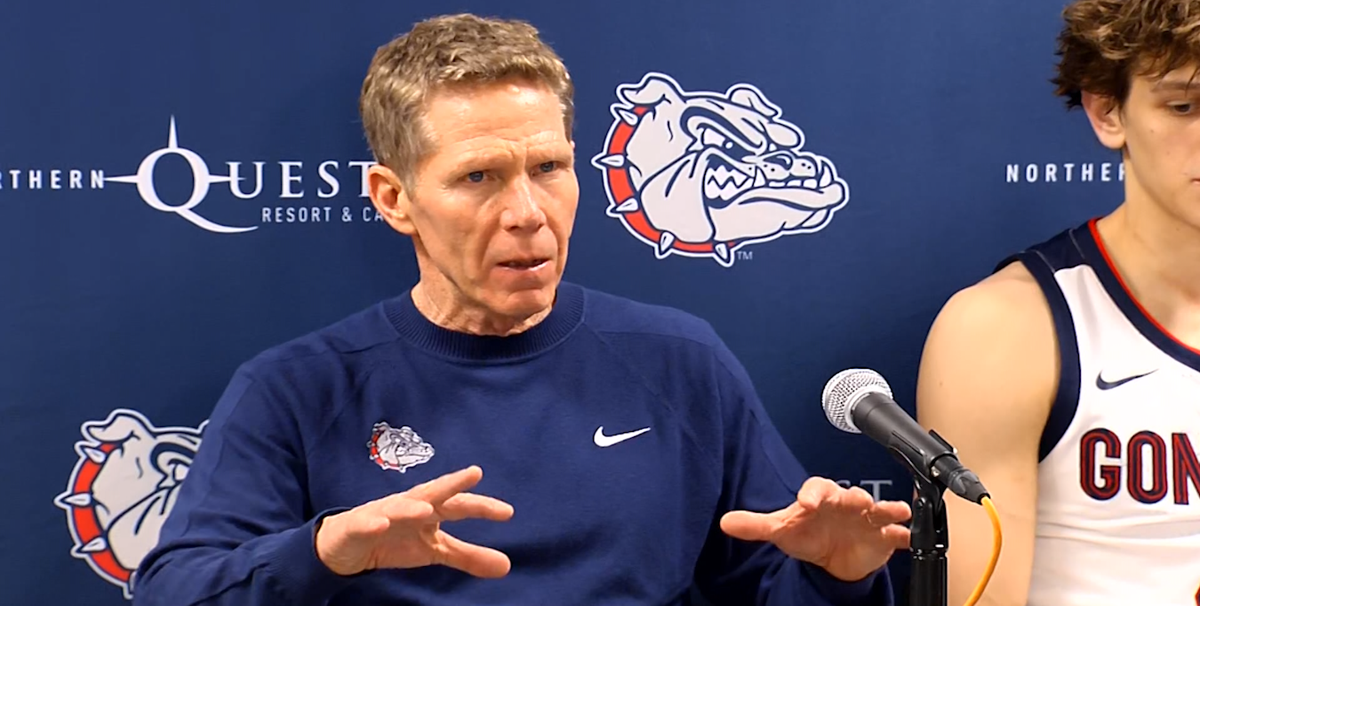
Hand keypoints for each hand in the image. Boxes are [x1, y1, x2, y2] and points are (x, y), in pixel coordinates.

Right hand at [315, 465, 512, 576]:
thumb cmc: (396, 538)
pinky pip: (365, 524)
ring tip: (427, 510)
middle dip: (452, 483)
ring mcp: (382, 513)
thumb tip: (507, 566)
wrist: (347, 545)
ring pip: (398, 507)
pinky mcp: (357, 526)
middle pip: (433, 492)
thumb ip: (468, 555)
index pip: (460, 505)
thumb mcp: (435, 549)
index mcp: (430, 509)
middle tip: (474, 473)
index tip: (508, 512)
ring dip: (411, 507)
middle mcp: (409, 505)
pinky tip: (381, 524)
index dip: (482, 507)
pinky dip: (372, 523)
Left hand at [720, 477, 910, 581]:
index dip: (812, 493)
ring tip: (895, 511)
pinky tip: (909, 535)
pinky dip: (905, 533)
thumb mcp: (781, 530)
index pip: (817, 488)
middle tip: (856, 501)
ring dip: (887, 510)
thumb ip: (756, 525)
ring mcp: (868, 519)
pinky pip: (898, 533)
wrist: (832, 554)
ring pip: (880, 510)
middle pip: (853, 495)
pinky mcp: (884, 537)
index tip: (806, 501)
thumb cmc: (808, 533)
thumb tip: (725, 522)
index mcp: (821, 496)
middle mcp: (846, 503)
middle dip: (855, 498)